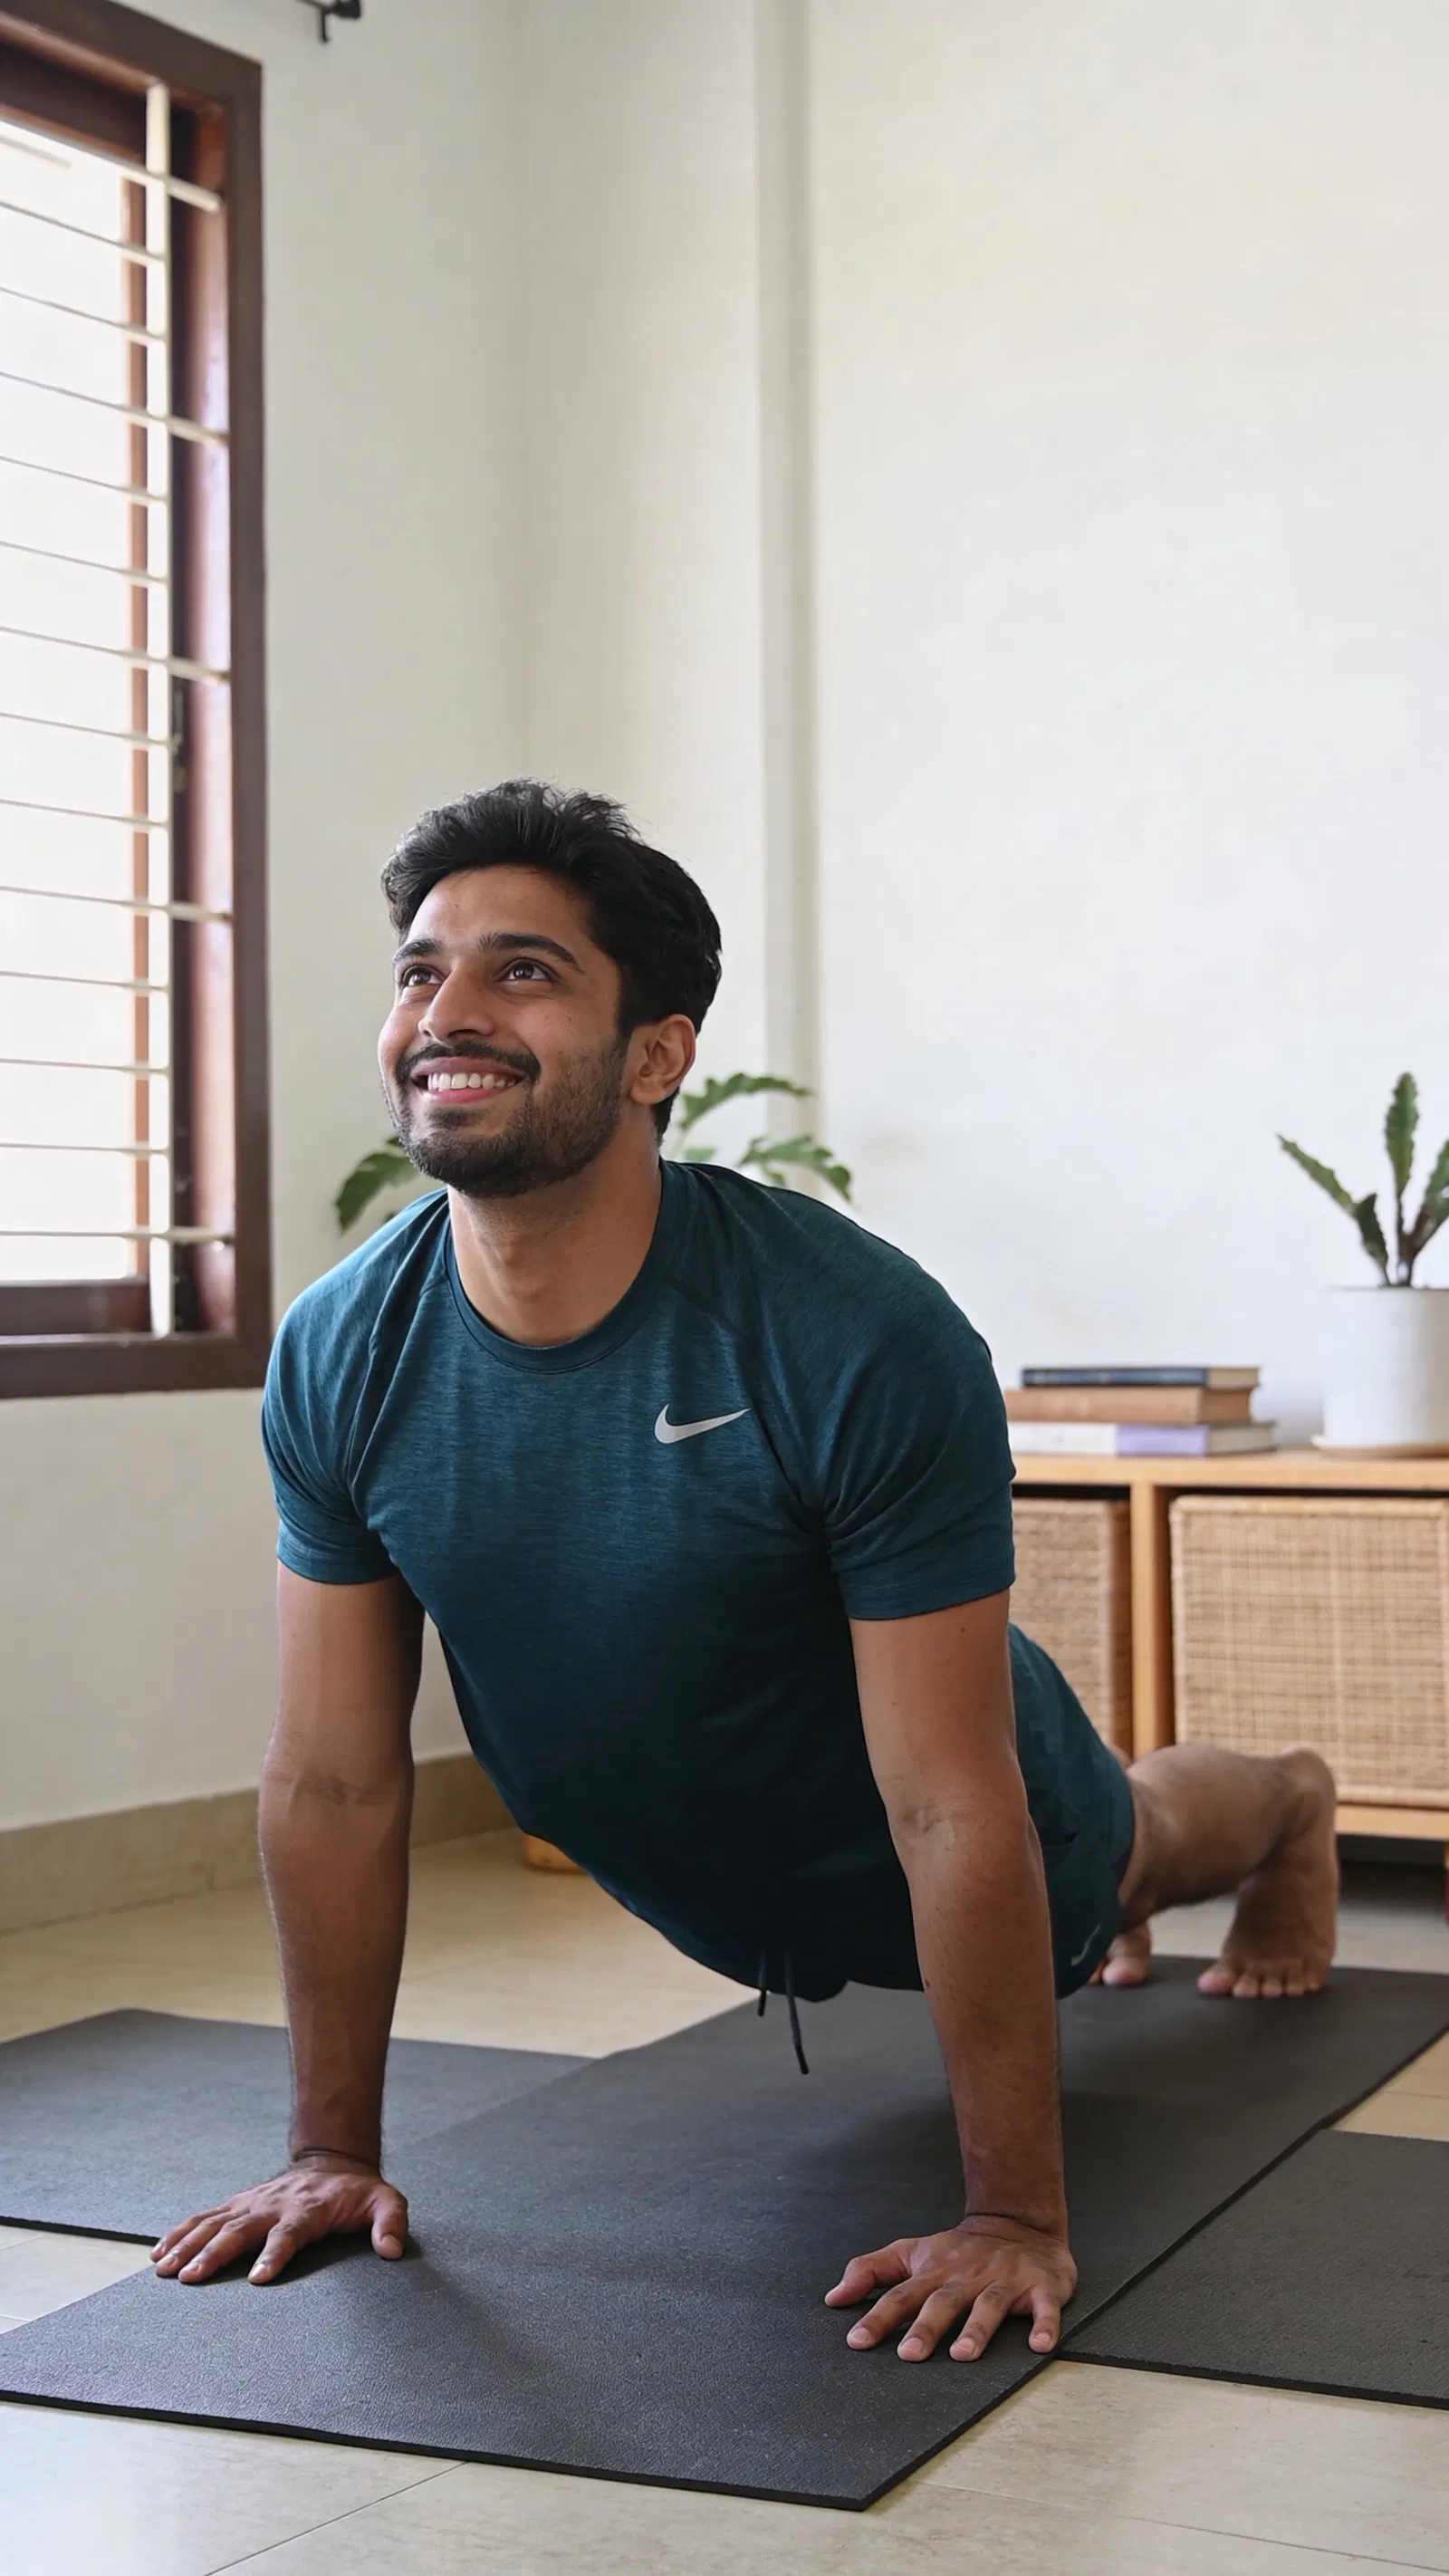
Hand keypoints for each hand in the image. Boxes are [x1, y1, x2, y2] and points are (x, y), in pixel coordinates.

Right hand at [151, 2154, 408, 2286]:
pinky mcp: (237, 2205)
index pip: (288, 2234)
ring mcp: (251, 2203)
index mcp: (307, 2210)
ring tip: (164, 2270)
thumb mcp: (385, 2202)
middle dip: (215, 2253)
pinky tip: (159, 2253)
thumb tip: (393, 2251)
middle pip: (240, 2229)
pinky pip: (204, 2218)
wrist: (332, 2162)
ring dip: (188, 2245)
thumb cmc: (357, 2194)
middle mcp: (273, 2205)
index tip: (258, 2278)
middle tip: (191, 2278)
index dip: (274, 2255)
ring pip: (214, 2223)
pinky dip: (180, 2233)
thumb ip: (391, 2223)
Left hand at [825, 2214, 1076, 2360]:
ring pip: (989, 2305)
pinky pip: (1044, 2307)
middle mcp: (967, 2277)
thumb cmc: (960, 2251)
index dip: (878, 2318)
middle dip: (926, 2327)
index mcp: (935, 2273)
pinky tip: (1039, 2345)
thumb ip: (872, 2271)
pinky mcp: (1040, 2286)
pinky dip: (1044, 2325)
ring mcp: (1004, 2281)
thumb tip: (833, 2298)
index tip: (856, 2341)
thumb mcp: (914, 2253)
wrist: (1020, 2224)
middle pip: (943, 2302)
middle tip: (909, 2354)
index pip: (900, 2295)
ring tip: (962, 2355)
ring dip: (976, 2330)